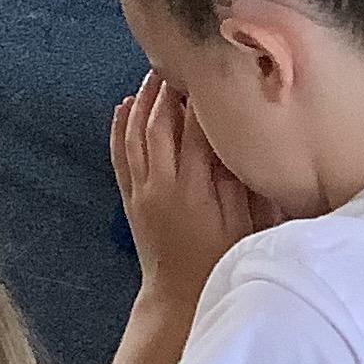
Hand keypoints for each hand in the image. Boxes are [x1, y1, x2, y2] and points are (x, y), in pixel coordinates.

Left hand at [111, 72, 263, 310]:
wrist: (179, 300)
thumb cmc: (221, 264)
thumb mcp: (243, 226)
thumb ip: (239, 182)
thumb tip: (236, 141)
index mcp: (194, 189)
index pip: (195, 131)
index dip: (201, 100)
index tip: (209, 75)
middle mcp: (161, 184)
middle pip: (159, 124)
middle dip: (168, 91)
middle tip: (179, 63)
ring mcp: (141, 190)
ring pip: (135, 134)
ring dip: (143, 102)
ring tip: (155, 74)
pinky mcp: (129, 198)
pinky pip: (119, 154)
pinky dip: (119, 127)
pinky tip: (124, 106)